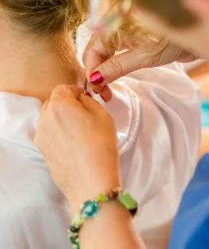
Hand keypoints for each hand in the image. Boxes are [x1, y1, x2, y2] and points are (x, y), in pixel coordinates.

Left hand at [34, 85, 120, 211]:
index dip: (76, 91)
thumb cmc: (101, 147)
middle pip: (54, 102)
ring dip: (62, 118)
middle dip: (68, 104)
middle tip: (85, 114)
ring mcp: (42, 137)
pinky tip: (75, 144)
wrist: (91, 183)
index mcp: (59, 105)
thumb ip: (89, 101)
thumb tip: (81, 99)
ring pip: (50, 119)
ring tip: (80, 131)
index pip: (63, 88)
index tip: (86, 98)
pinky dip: (59, 133)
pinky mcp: (43, 152)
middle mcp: (45, 119)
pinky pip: (50, 134)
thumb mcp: (103, 115)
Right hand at [83, 33, 196, 96]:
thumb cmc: (175, 41)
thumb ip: (118, 66)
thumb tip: (95, 79)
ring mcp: (125, 30)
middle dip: (96, 70)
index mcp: (118, 21)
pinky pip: (115, 51)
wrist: (198, 35)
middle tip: (101, 92)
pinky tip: (112, 76)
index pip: (94, 47)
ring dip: (103, 69)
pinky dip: (112, 65)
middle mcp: (118, 23)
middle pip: (97, 48)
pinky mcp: (133, 38)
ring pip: (105, 51)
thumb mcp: (144, 56)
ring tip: (106, 89)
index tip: (95, 88)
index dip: (91, 68)